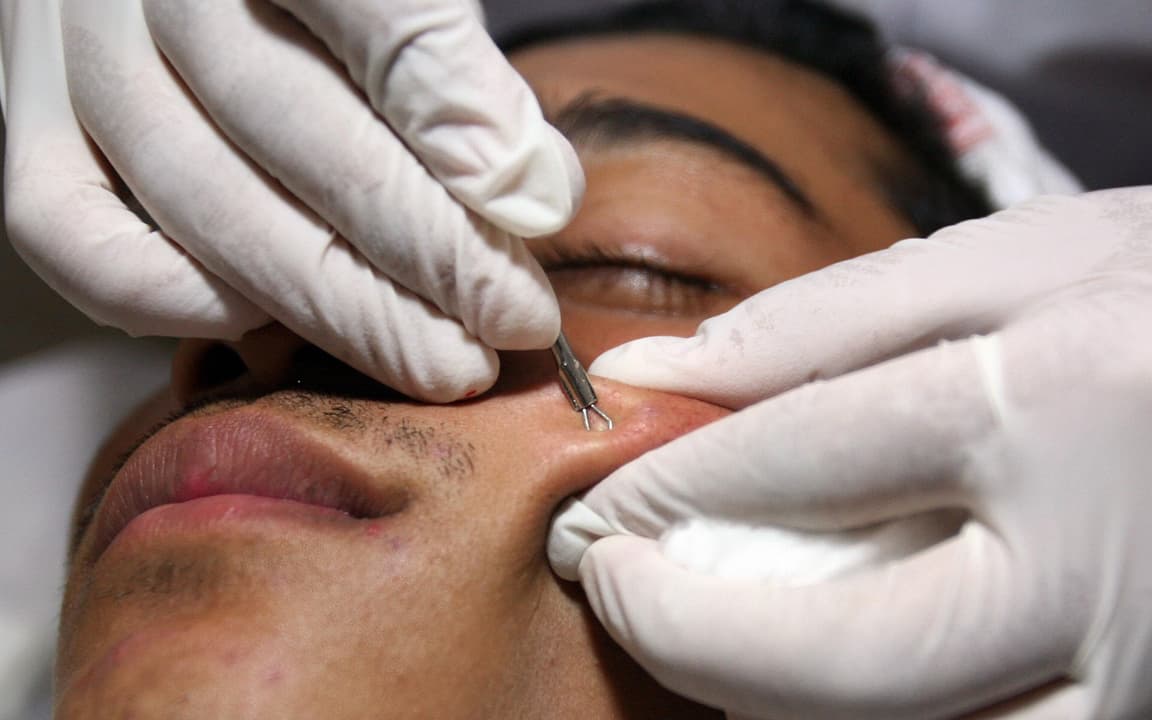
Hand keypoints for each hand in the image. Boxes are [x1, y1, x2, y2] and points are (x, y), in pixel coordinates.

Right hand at [1, 0, 580, 400]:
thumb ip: (452, 62)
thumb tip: (532, 197)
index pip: (374, 9)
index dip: (460, 121)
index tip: (540, 209)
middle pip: (294, 124)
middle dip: (427, 250)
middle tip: (515, 321)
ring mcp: (69, 48)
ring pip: (202, 198)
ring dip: (339, 304)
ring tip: (441, 358)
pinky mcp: (28, 122)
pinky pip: (75, 237)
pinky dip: (184, 299)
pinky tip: (279, 323)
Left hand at [549, 185, 1151, 718]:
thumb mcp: (1015, 259)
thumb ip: (820, 323)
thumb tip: (655, 380)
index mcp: (1082, 396)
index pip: (823, 454)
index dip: (684, 484)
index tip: (608, 503)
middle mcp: (1137, 561)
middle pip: (859, 657)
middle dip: (694, 638)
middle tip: (617, 590)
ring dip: (777, 711)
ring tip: (709, 640)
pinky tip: (824, 684)